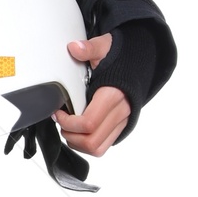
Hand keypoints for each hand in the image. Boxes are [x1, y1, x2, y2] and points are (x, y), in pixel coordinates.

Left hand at [55, 34, 129, 156]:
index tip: (58, 112)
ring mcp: (121, 122)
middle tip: (61, 122)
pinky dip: (86, 144)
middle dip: (71, 136)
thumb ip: (89, 48)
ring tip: (68, 128)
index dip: (68, 122)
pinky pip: (103, 146)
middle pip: (92, 142)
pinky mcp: (120, 127)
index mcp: (113, 96)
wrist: (140, 64)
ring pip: (98, 148)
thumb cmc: (120, 58)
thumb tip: (74, 48)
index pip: (89, 123)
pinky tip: (78, 131)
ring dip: (78, 143)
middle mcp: (120, 113)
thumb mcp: (105, 48)